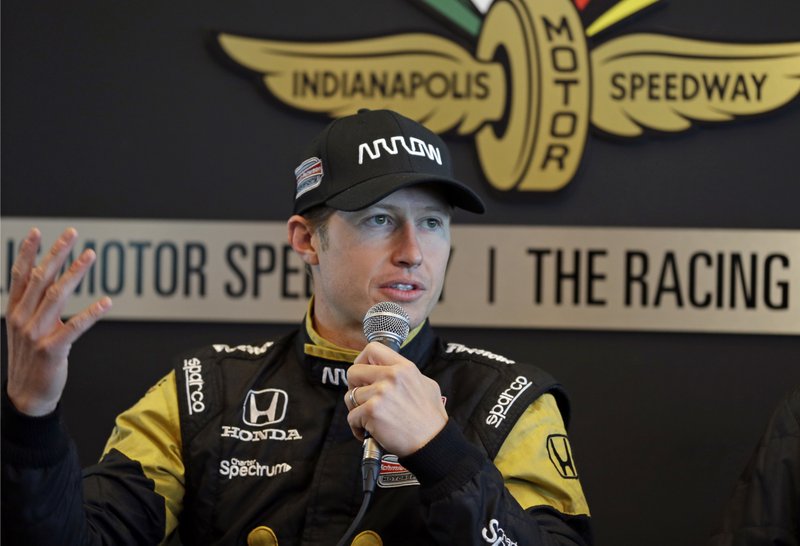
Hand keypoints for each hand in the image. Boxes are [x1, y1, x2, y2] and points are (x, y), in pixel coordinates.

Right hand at [5, 227, 111, 415]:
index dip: (27, 253)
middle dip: (56, 254)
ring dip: (75, 273)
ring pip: (57, 296)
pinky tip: (106, 301)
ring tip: (90, 255)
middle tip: (71, 234)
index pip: (20, 276)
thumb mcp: (26, 328)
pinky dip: (91, 313)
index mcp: (15, 312)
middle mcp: (23, 319)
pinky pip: (75, 327)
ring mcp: (36, 334)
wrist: (26, 395)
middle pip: (40, 279)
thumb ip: (35, 304)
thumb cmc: (31, 359)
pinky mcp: (52, 349)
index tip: (36, 232)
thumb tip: (48, 279)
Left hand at [345, 342, 447, 456]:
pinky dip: (357, 428)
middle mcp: (391, 376)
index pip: (372, 349)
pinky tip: (369, 432)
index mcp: (404, 367)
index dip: (362, 360)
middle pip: (353, 371)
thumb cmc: (430, 418)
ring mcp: (380, 393)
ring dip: (356, 410)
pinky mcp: (372, 411)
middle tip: (363, 399)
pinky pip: (351, 417)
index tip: (363, 373)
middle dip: (354, 386)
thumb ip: (405, 374)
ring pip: (350, 396)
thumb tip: (388, 370)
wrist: (432, 442)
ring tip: (369, 419)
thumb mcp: (426, 385)